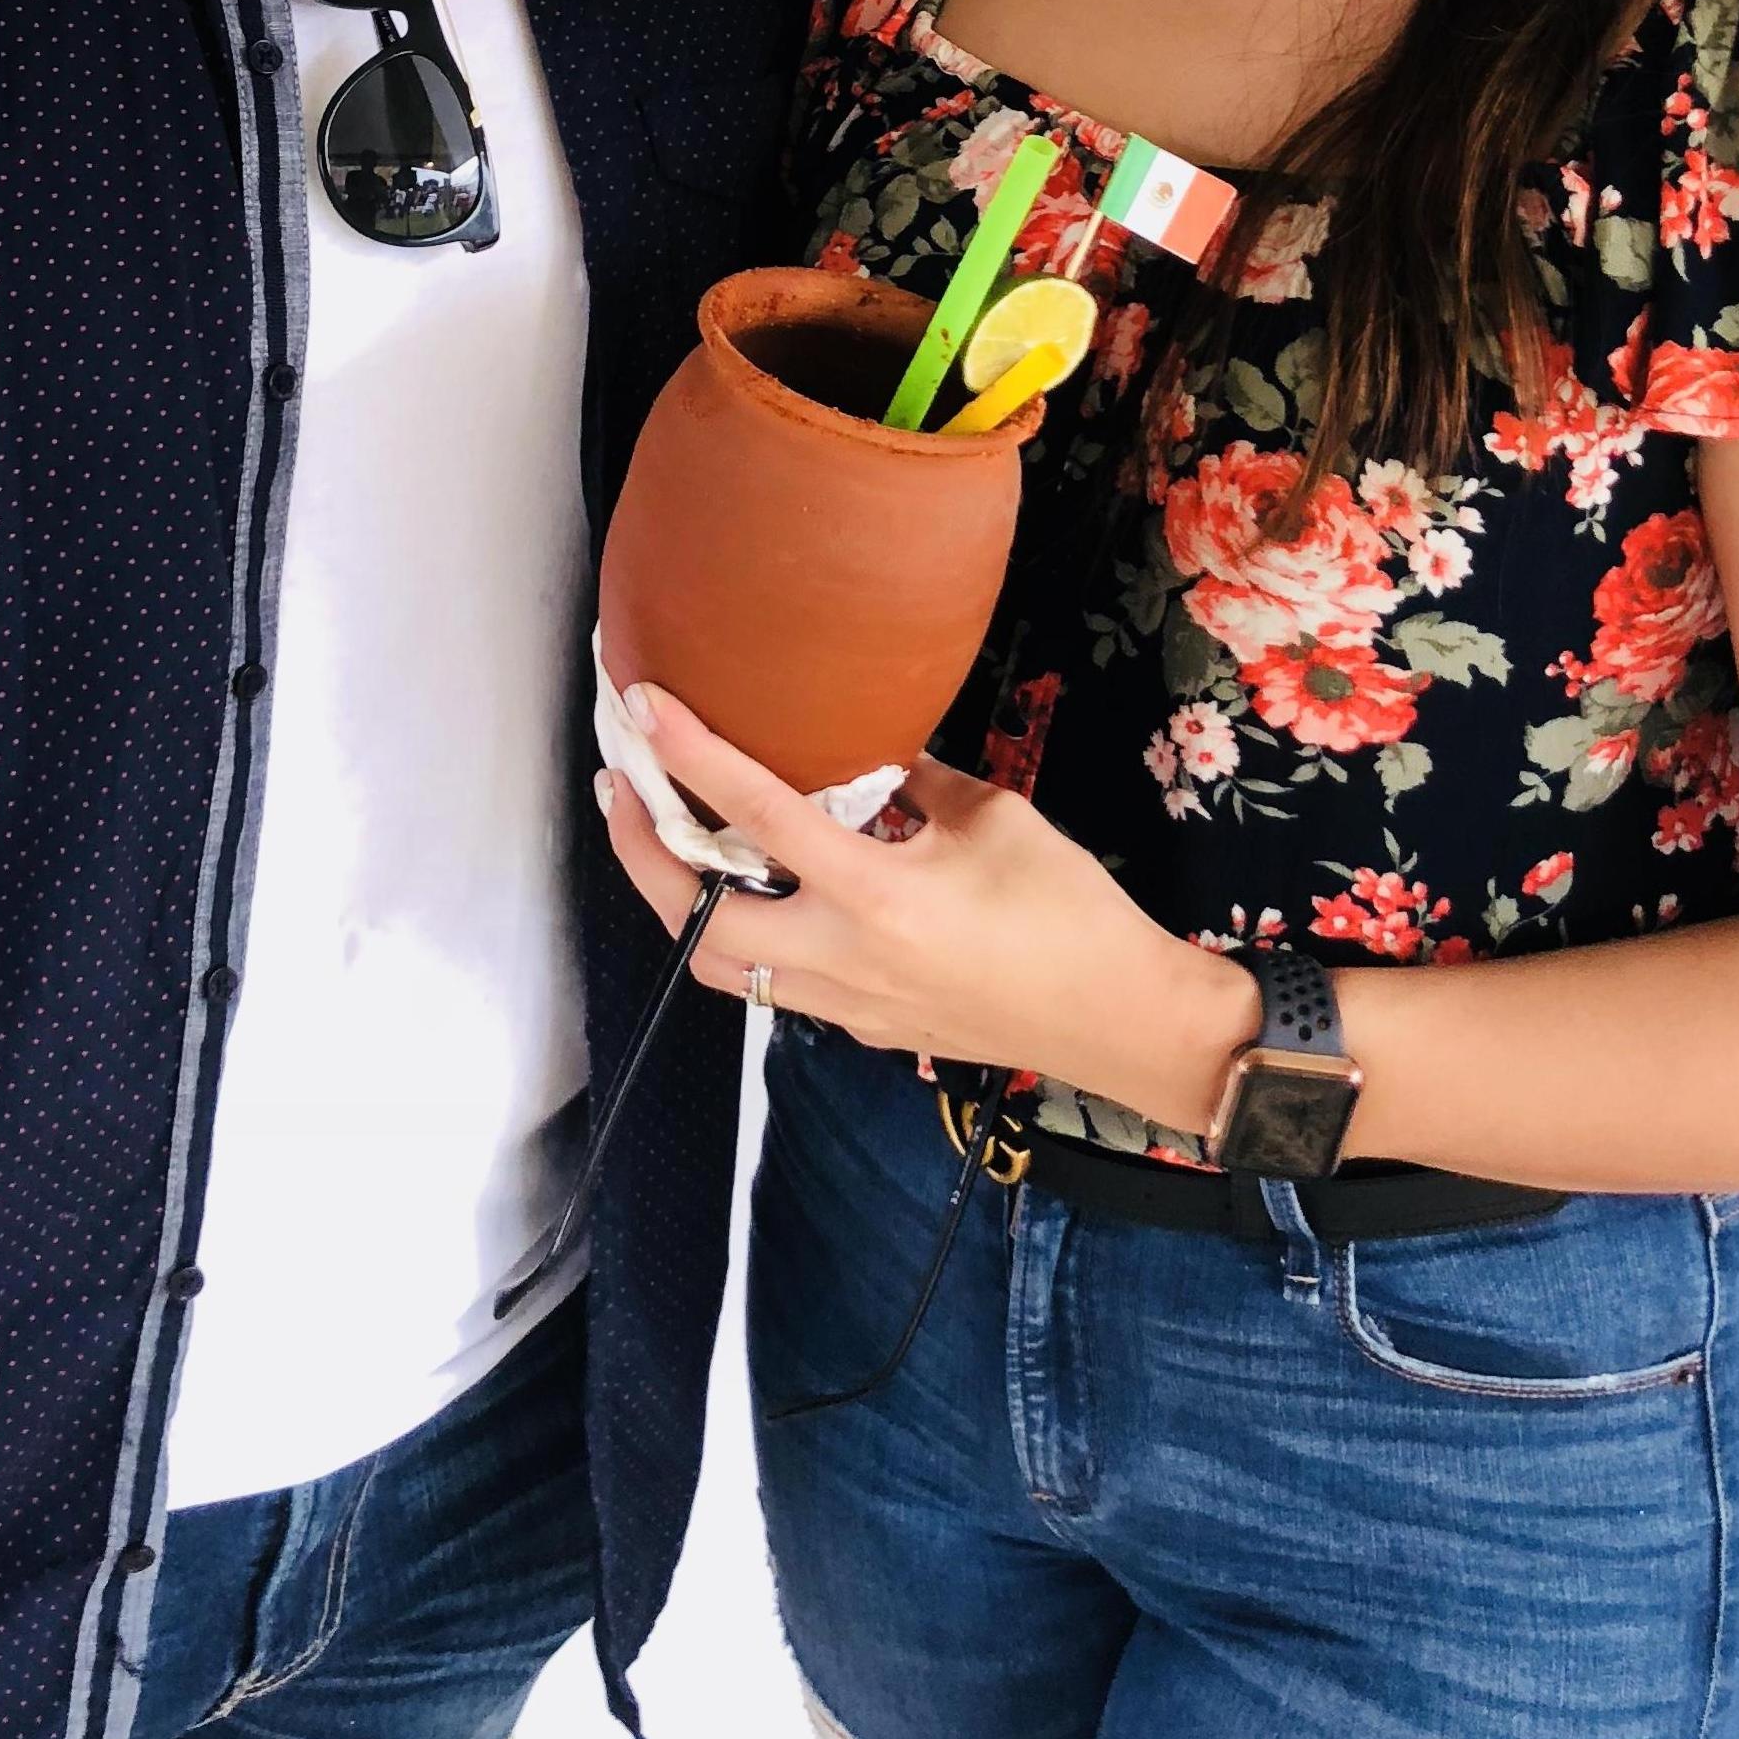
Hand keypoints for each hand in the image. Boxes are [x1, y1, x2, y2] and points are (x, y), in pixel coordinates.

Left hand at [596, 685, 1258, 1130]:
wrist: (1119, 1018)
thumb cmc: (1069, 910)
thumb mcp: (992, 815)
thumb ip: (912, 781)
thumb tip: (861, 755)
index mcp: (878, 895)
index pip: (758, 815)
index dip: (691, 756)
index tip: (644, 710)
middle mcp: (845, 959)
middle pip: (697, 918)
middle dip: (640, 853)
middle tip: (619, 789)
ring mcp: (847, 1005)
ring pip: (721, 965)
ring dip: (676, 904)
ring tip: (660, 844)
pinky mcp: (862, 1028)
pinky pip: (774, 985)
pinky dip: (740, 937)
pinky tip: (747, 895)